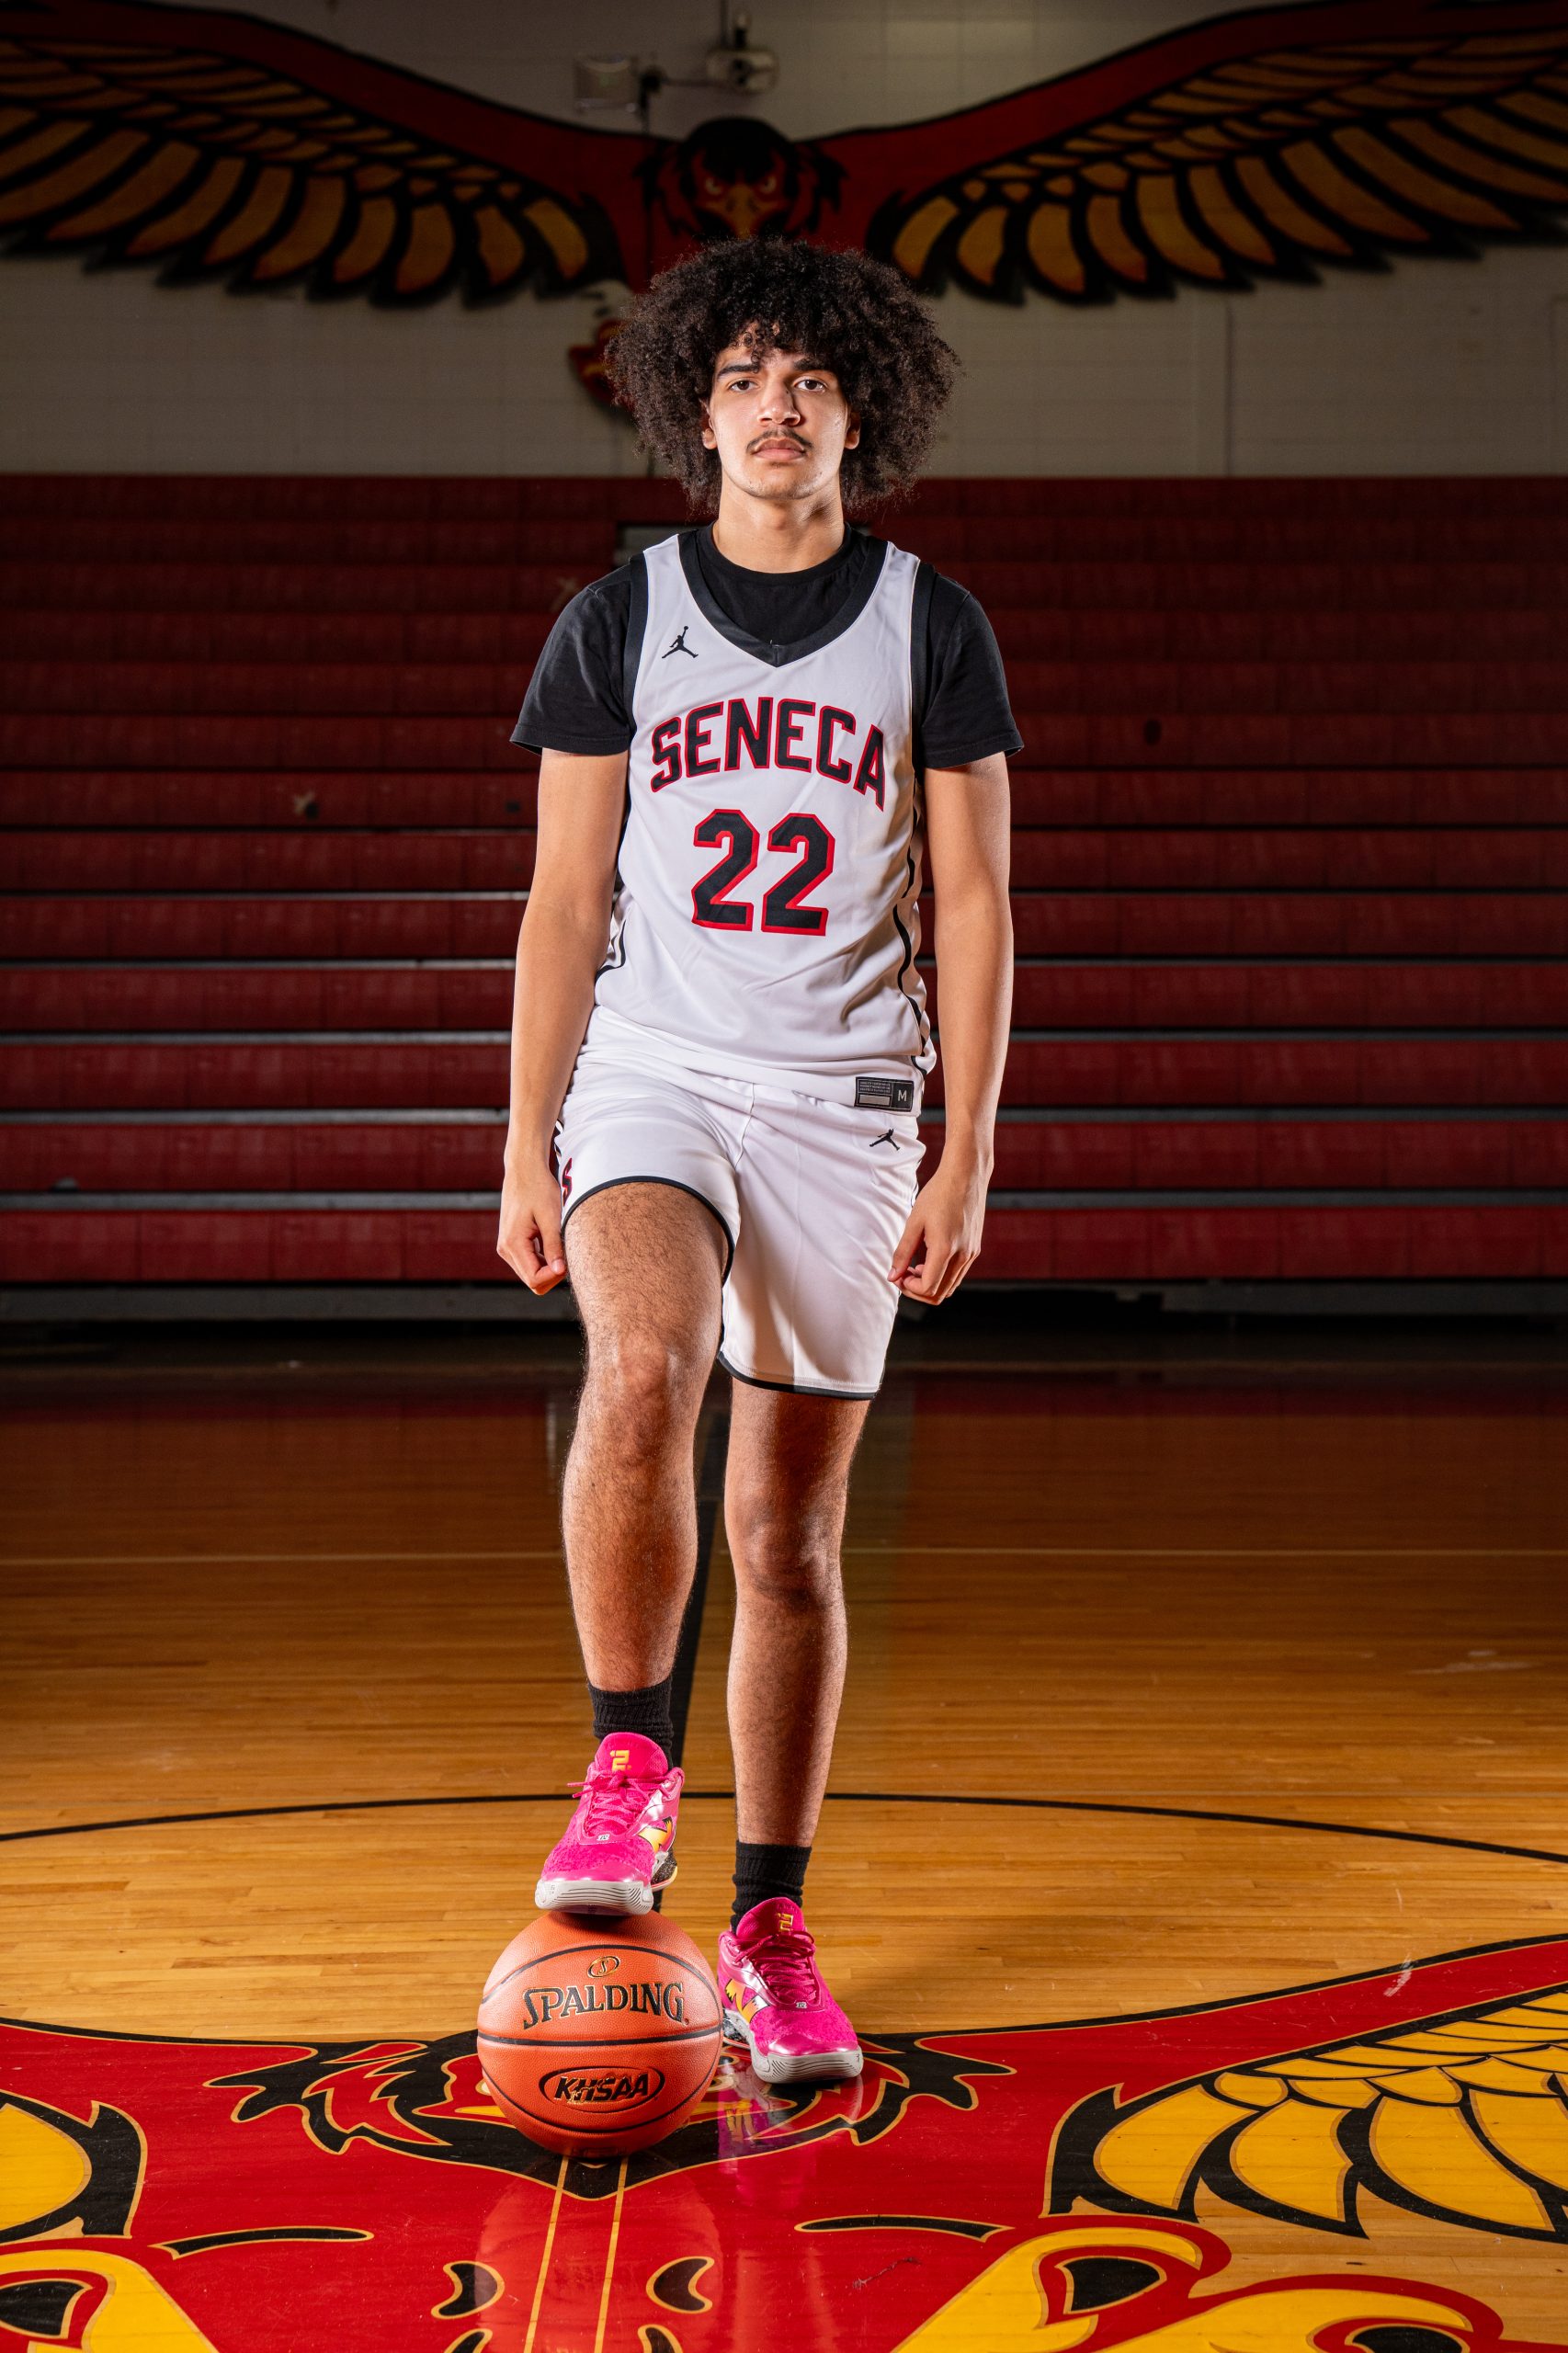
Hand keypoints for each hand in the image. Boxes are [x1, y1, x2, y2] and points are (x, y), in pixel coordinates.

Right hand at [497, 1158, 567, 1293]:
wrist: (524, 1169)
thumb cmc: (538, 1188)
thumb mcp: (550, 1216)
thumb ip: (553, 1245)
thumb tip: (560, 1271)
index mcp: (512, 1244)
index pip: (534, 1279)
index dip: (554, 1277)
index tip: (569, 1262)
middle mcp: (505, 1249)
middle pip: (532, 1281)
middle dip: (553, 1274)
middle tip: (569, 1254)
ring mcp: (507, 1247)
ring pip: (531, 1273)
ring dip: (549, 1267)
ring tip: (561, 1244)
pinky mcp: (512, 1243)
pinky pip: (529, 1262)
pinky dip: (544, 1259)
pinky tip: (554, 1242)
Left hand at [888, 1154, 988, 1304]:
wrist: (966, 1176)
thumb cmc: (937, 1194)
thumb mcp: (914, 1222)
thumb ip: (903, 1252)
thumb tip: (892, 1276)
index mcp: (945, 1249)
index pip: (927, 1288)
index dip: (909, 1287)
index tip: (898, 1274)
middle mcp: (962, 1256)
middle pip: (940, 1294)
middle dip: (917, 1290)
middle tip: (903, 1274)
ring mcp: (971, 1254)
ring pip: (949, 1287)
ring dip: (930, 1283)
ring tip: (915, 1265)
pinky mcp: (974, 1249)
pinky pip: (957, 1274)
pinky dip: (941, 1275)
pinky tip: (929, 1257)